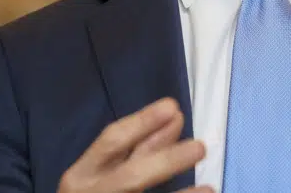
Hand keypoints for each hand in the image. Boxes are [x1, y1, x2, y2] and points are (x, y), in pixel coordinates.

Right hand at [58, 97, 211, 192]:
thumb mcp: (104, 172)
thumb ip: (137, 150)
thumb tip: (174, 120)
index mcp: (81, 175)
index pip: (111, 142)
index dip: (142, 123)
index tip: (173, 106)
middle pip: (131, 177)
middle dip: (166, 161)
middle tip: (199, 147)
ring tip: (209, 190)